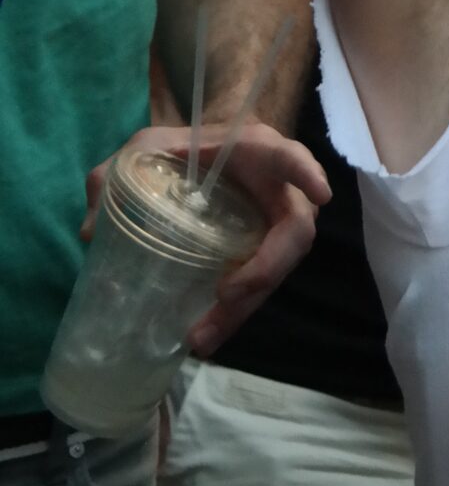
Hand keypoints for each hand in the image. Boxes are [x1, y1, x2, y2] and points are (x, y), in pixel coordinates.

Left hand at [84, 123, 329, 356]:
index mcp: (255, 151)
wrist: (208, 154)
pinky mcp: (261, 253)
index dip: (306, 173)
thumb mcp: (146, 146)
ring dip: (246, 307)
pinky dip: (237, 313)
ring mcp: (273, 225)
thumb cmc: (184, 145)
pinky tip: (204, 334)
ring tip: (201, 339)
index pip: (289, 157)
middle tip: (225, 298)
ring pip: (277, 270)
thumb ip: (114, 176)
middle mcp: (277, 190)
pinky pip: (260, 285)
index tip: (321, 195)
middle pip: (291, 234)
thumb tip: (91, 229)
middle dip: (264, 272)